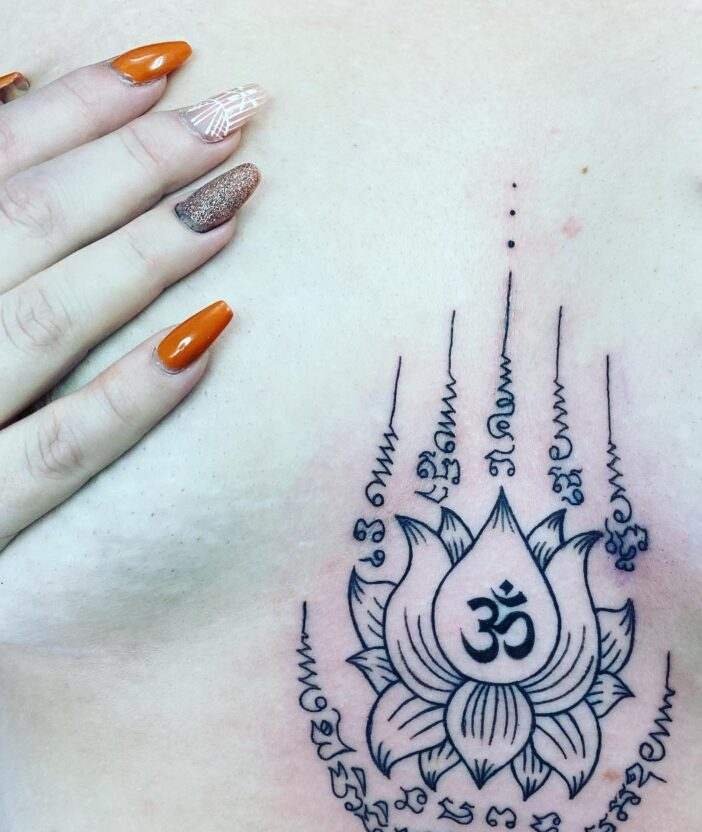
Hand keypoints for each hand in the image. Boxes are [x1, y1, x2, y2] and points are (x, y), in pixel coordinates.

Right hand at [0, 43, 264, 550]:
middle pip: (24, 224)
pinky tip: (208, 335)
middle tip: (236, 115)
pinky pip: (61, 452)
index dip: (73, 108)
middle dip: (134, 160)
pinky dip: (132, 392)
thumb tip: (7, 89)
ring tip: (237, 197)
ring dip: (145, 251)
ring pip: (46, 320)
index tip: (164, 66)